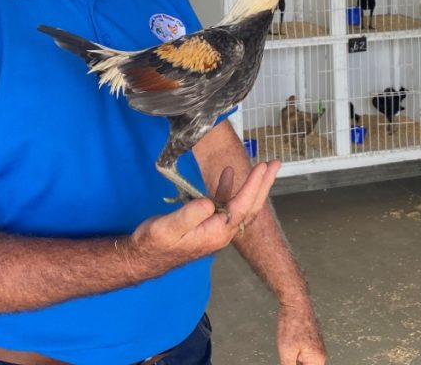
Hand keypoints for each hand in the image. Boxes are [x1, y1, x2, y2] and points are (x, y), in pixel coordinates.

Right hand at [128, 160, 280, 268]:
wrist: (145, 256)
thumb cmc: (155, 243)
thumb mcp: (169, 228)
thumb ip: (189, 215)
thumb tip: (209, 203)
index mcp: (217, 233)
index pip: (241, 206)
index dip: (253, 185)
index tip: (262, 167)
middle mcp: (222, 231)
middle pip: (250, 206)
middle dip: (264, 184)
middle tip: (275, 163)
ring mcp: (216, 227)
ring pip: (241, 204)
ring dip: (252, 185)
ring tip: (263, 167)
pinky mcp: (208, 223)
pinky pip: (225, 203)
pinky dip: (229, 188)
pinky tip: (227, 173)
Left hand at [277, 301, 325, 364]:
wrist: (295, 302)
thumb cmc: (292, 324)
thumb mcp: (287, 353)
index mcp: (317, 360)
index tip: (290, 361)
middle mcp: (320, 354)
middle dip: (294, 363)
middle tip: (288, 354)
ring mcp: (316, 346)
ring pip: (304, 361)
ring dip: (294, 360)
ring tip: (288, 346)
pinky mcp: (311, 340)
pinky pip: (303, 353)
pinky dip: (295, 354)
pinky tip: (288, 344)